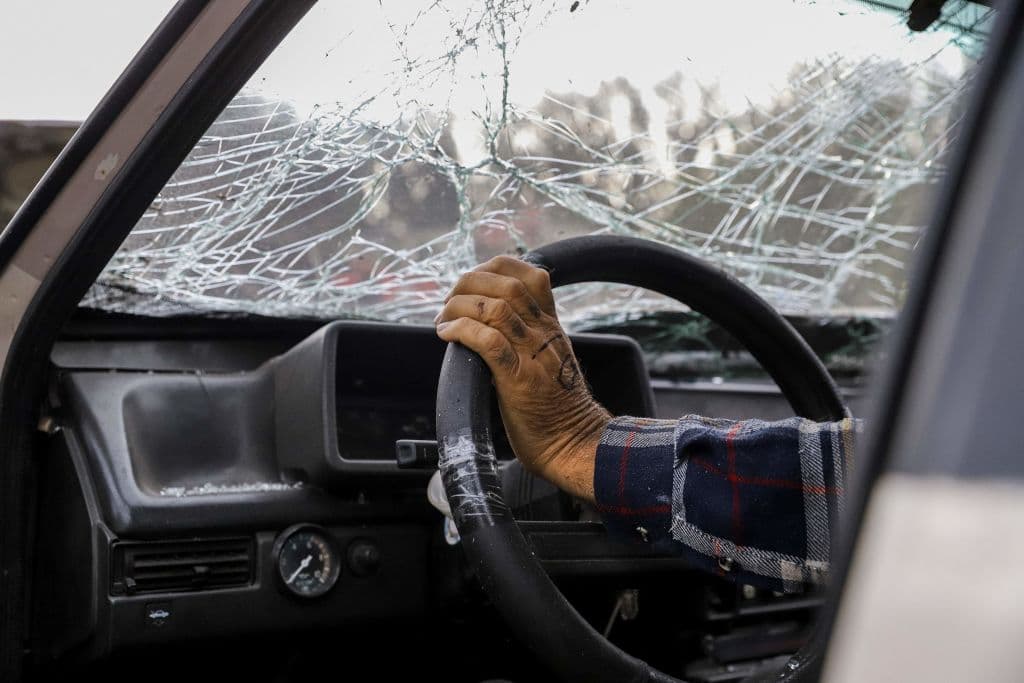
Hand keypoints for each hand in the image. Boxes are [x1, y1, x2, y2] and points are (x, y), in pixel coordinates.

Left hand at [435, 256, 609, 502]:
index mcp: (551, 327)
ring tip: (443, 320)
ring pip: (496, 308)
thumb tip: (489, 327)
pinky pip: (490, 342)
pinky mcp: (519, 380)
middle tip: (449, 303)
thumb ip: (529, 340)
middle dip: (468, 284)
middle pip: (507, 283)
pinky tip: (447, 335)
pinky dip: (462, 331)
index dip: (495, 267)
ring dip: (459, 307)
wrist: (576, 444)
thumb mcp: (550, 361)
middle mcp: (544, 334)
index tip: (471, 283)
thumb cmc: (557, 410)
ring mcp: (533, 355)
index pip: (531, 273)